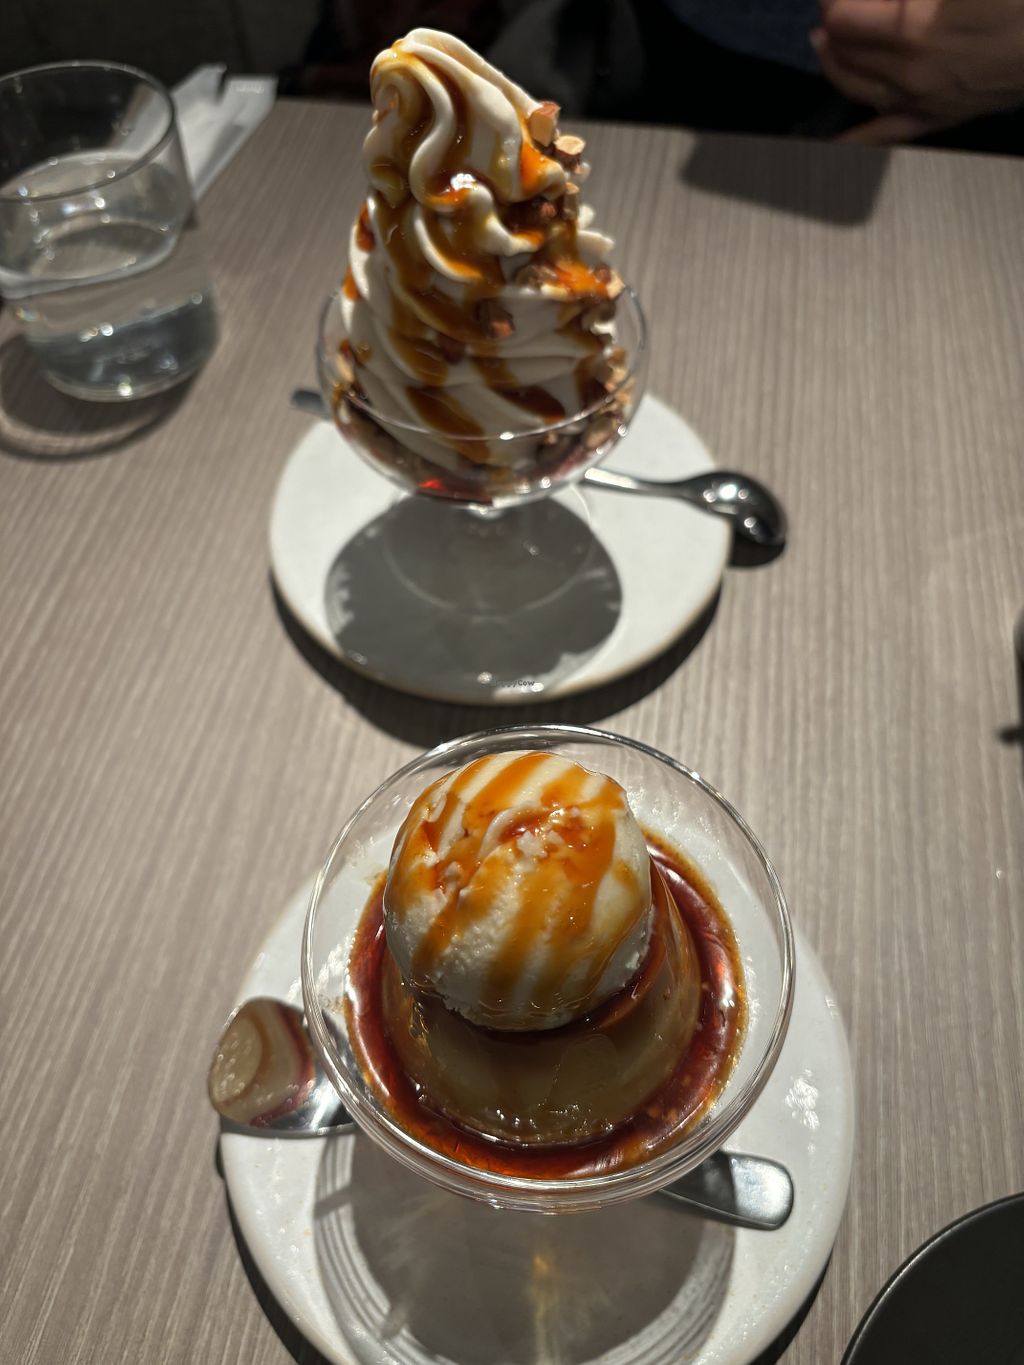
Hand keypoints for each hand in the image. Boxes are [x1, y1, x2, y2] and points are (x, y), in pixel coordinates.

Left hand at [811, 0, 1023, 142]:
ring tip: (828, 40)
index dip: (833, 3)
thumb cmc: (1017, 2)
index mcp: (913, 27)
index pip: (841, 19)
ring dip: (835, 61)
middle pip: (843, 50)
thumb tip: (881, 2)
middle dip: (836, 23)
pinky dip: (853, 141)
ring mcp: (919, 100)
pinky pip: (884, 135)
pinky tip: (829, 144)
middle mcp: (909, 71)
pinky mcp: (935, 119)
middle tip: (841, 6)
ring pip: (854, 87)